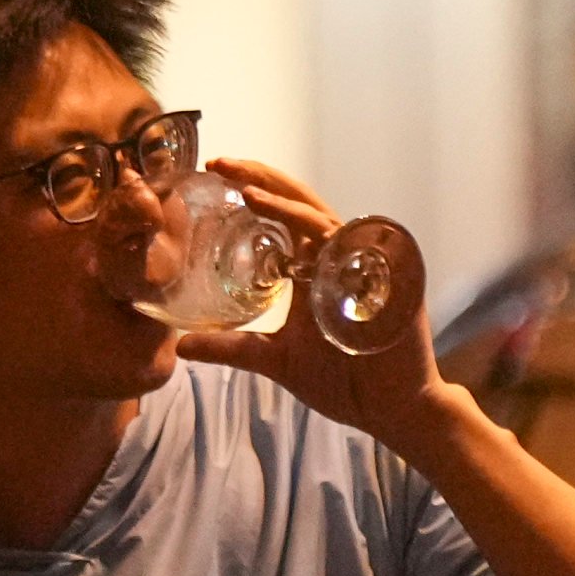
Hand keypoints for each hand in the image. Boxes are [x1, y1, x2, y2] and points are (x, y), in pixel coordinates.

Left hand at [170, 161, 458, 460]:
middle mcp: (341, 257)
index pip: (283, 214)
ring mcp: (368, 267)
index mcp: (315, 267)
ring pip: (327, 221)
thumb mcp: (274, 361)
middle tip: (222, 164)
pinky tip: (310, 233)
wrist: (391, 410)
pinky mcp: (393, 283)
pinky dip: (337, 241)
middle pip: (302, 203)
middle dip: (262, 180)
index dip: (253, 188)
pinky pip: (365, 252)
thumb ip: (231, 348)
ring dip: (289, 207)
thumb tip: (180, 346)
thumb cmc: (342, 382)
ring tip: (251, 194)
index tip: (213, 172)